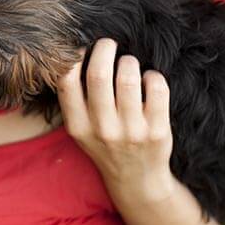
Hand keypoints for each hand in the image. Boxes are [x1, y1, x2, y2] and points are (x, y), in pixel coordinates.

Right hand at [57, 38, 174, 204]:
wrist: (137, 180)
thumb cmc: (106, 144)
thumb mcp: (81, 128)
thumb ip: (75, 98)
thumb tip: (77, 51)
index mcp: (78, 126)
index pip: (66, 81)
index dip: (74, 57)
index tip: (84, 50)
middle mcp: (103, 129)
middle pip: (99, 74)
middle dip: (104, 49)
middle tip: (109, 44)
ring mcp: (131, 131)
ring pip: (128, 77)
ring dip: (129, 62)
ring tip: (129, 64)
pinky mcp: (157, 131)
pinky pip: (156, 88)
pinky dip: (153, 76)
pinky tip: (148, 80)